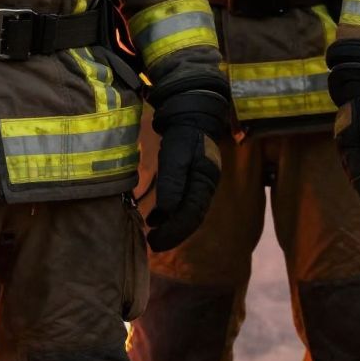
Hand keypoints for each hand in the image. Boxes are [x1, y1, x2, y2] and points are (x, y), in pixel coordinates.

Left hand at [145, 124, 220, 251]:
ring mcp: (201, 185)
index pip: (191, 215)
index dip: (174, 231)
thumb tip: (167, 210)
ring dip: (172, 226)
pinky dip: (170, 214)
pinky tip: (155, 218)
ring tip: (153, 235)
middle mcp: (206, 187)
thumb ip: (172, 182)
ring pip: (188, 213)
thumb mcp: (175, 155)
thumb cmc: (184, 135)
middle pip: (191, 219)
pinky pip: (184, 204)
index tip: (155, 241)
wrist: (193, 116)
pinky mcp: (194, 181)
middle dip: (173, 234)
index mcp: (205, 182)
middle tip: (153, 244)